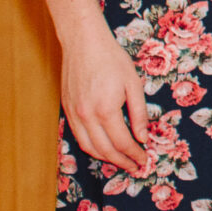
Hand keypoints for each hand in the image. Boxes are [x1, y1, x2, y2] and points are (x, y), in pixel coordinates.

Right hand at [63, 25, 151, 178]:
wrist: (83, 44)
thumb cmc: (112, 60)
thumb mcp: (133, 84)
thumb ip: (138, 113)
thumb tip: (142, 137)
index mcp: (105, 110)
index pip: (122, 142)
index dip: (134, 154)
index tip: (144, 160)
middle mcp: (86, 116)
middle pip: (104, 150)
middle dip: (121, 161)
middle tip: (135, 167)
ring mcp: (73, 115)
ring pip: (88, 147)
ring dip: (105, 158)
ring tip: (121, 161)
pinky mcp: (66, 110)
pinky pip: (78, 136)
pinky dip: (91, 146)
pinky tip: (104, 147)